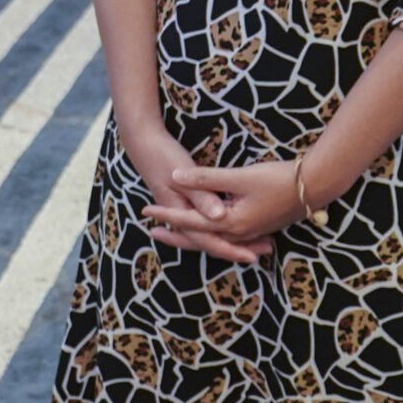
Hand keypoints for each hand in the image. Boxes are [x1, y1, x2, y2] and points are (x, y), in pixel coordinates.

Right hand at [121, 122, 263, 262]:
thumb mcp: (183, 175)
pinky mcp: (187, 204)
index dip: (231, 250)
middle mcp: (183, 218)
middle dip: (234, 250)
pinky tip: (236, 225)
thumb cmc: (164, 157)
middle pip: (210, 242)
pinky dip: (222, 228)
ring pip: (209, 234)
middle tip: (259, 256)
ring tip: (254, 245)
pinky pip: (206, 224)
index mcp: (182, 213)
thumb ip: (201, 197)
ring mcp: (184, 211)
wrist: (144, 145)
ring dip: (230, 241)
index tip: (252, 257)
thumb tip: (219, 218)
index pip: (208, 240)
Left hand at [150, 159, 317, 257]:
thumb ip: (206, 178)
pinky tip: (212, 230)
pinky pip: (229, 236)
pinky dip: (214, 235)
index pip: (190, 221)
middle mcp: (239, 232)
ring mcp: (251, 232)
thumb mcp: (239, 176)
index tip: (145, 211)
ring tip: (176, 232)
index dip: (167, 215)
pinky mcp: (260, 226)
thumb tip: (175, 176)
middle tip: (152, 230)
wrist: (317, 185)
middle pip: (199, 238)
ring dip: (194, 236)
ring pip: (214, 239)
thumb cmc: (278, 178)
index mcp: (230, 222)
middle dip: (175, 234)